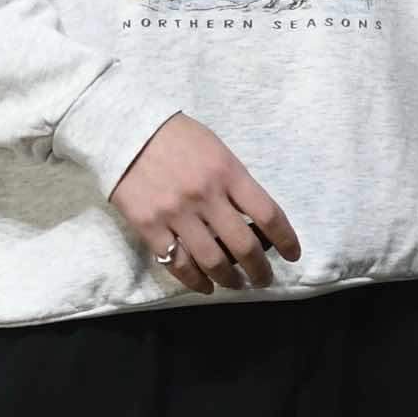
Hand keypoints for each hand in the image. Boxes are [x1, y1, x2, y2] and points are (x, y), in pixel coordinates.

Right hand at [109, 112, 301, 294]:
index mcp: (227, 172)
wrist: (125, 130)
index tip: (293, 255)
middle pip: (244, 245)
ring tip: (236, 285)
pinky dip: (195, 281)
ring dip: (230, 280)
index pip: (268, 214)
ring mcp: (176, 213)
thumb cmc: (177, 136)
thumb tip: (253, 218)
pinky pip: (177, 264)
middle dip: (260, 269)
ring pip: (212, 261)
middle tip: (264, 279)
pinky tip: (205, 286)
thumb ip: (234, 181)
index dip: (286, 240)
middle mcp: (206, 196)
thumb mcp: (216, 148)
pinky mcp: (149, 227)